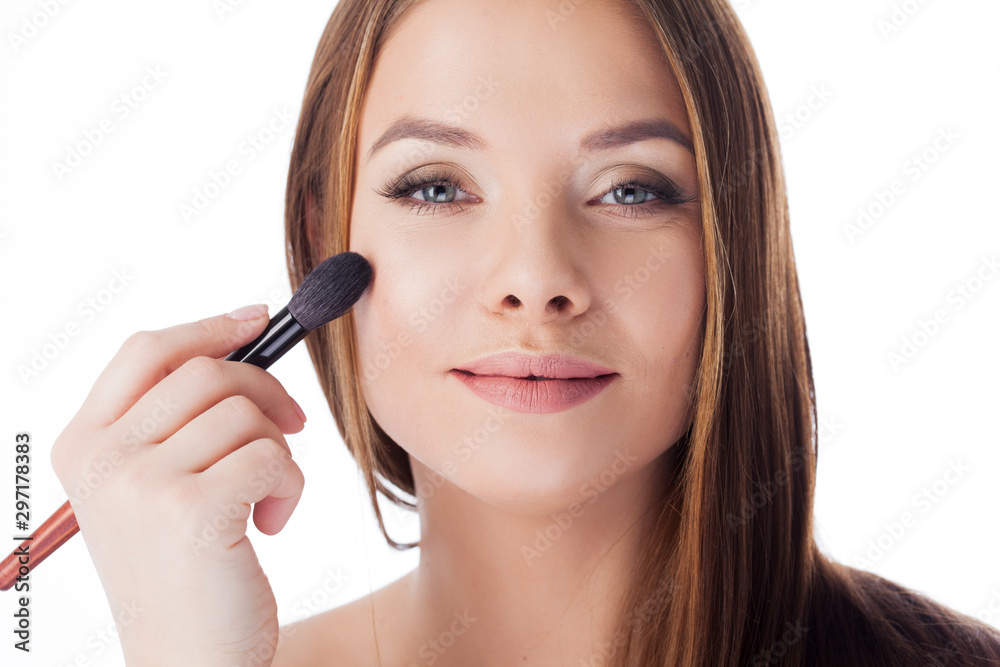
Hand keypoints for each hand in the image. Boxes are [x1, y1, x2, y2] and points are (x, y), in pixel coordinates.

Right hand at [50, 304, 306, 665]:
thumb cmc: (186, 571)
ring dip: (279, 451)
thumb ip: (178, 420)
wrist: (188, 661)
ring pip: (246, 413)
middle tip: (292, 427)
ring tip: (266, 498)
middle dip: (266, 392)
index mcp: (84, 445)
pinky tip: (271, 522)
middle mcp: (102, 459)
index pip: (146, 351)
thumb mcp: (158, 487)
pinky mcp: (194, 511)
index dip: (209, 327)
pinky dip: (292, 484)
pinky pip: (273, 454)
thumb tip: (244, 336)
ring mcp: (142, 484)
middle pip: (206, 372)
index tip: (257, 319)